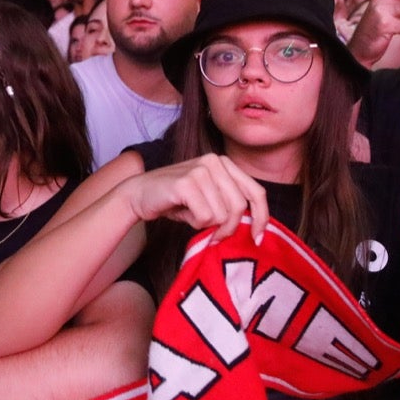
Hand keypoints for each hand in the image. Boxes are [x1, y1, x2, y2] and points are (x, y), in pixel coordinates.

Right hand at [119, 154, 269, 245]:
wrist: (138, 194)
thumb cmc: (176, 200)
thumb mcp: (209, 198)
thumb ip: (230, 204)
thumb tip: (257, 227)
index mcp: (224, 163)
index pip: (256, 191)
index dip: (261, 217)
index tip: (258, 237)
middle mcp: (215, 162)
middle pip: (239, 207)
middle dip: (229, 228)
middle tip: (214, 236)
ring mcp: (200, 170)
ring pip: (221, 215)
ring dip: (207, 225)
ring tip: (191, 214)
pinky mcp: (186, 182)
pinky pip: (204, 216)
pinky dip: (194, 223)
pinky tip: (182, 212)